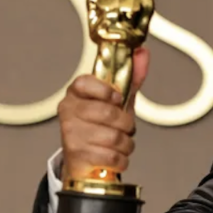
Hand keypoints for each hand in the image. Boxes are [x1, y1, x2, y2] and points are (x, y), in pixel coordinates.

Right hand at [57, 48, 148, 182]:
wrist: (85, 159)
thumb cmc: (102, 126)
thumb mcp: (117, 101)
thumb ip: (131, 78)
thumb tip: (143, 53)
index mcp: (77, 93)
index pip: (84, 83)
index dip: (105, 91)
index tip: (116, 98)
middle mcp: (69, 111)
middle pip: (107, 113)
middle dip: (126, 124)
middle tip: (124, 128)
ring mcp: (70, 133)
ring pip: (113, 137)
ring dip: (126, 144)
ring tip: (120, 143)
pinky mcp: (76, 155)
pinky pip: (111, 156)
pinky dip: (121, 159)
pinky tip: (115, 156)